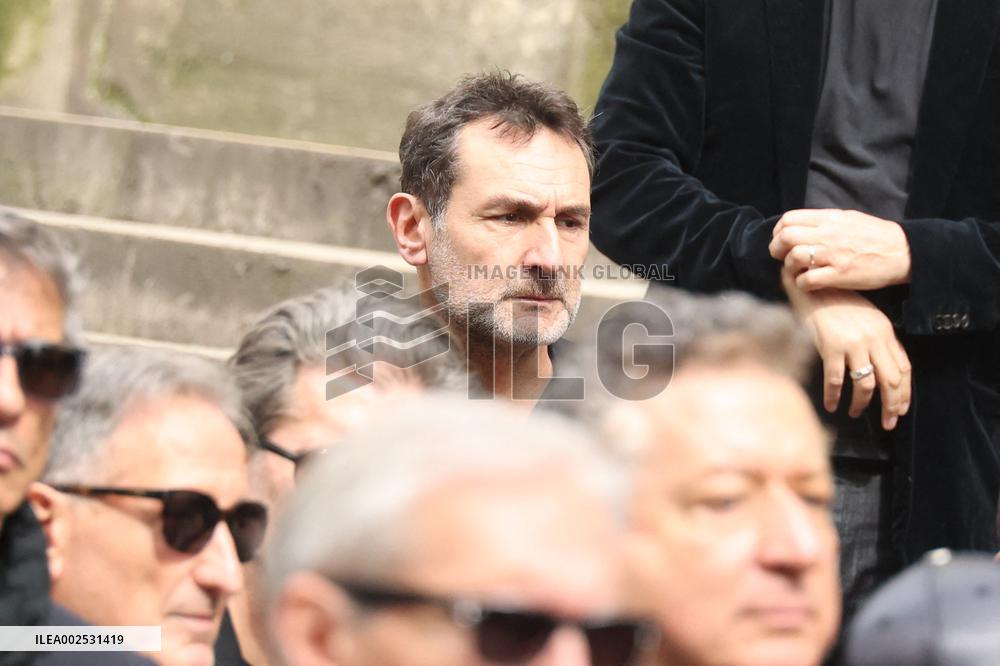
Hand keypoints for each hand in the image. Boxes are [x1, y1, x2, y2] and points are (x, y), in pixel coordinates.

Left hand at [769, 209, 911, 290]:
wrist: (904, 251)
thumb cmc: (875, 236)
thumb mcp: (848, 218)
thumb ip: (823, 221)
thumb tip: (800, 226)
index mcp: (830, 219)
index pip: (788, 219)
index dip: (778, 231)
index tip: (781, 241)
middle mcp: (829, 234)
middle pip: (786, 237)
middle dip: (777, 249)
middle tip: (782, 257)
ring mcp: (834, 255)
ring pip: (795, 257)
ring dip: (789, 266)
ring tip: (797, 270)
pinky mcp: (841, 275)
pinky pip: (808, 280)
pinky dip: (802, 283)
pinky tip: (808, 283)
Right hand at [782, 271, 910, 429]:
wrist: (814, 288)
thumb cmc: (837, 303)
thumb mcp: (867, 318)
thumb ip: (878, 340)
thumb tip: (883, 369)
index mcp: (885, 331)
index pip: (904, 368)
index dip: (904, 393)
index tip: (900, 409)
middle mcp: (873, 339)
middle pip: (890, 380)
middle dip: (891, 406)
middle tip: (887, 423)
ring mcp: (852, 344)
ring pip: (865, 383)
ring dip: (862, 404)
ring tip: (856, 413)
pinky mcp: (831, 347)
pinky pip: (836, 380)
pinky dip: (834, 396)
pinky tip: (832, 406)